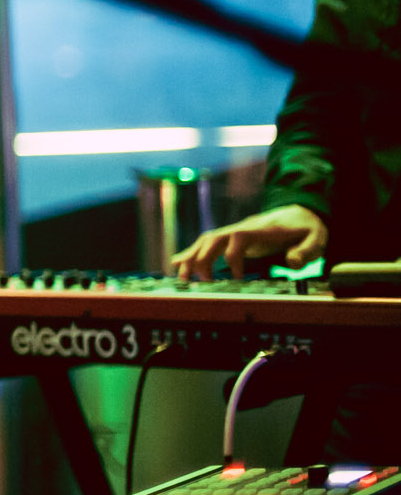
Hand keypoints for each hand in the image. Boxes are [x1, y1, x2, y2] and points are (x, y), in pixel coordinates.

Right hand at [171, 204, 326, 279]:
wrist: (299, 212)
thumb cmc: (307, 228)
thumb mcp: (316, 238)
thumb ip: (306, 251)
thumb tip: (292, 263)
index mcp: (261, 230)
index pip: (238, 237)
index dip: (233, 257)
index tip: (238, 278)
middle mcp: (242, 228)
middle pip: (214, 238)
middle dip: (202, 259)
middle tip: (202, 283)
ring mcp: (234, 232)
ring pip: (206, 241)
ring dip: (192, 257)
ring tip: (182, 278)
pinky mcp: (231, 238)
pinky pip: (207, 244)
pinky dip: (191, 253)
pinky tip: (178, 264)